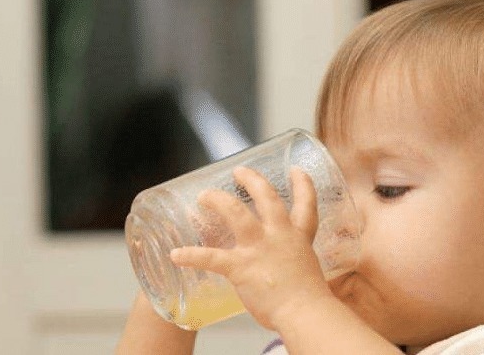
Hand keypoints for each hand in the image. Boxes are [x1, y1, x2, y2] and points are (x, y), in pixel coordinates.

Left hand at [170, 166, 336, 329]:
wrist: (305, 314)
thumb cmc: (308, 301)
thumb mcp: (305, 271)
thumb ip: (288, 264)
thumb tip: (275, 274)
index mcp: (298, 237)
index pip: (306, 205)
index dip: (302, 184)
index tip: (295, 170)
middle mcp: (278, 236)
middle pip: (266, 197)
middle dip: (251, 180)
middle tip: (239, 171)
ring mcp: (258, 249)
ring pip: (236, 213)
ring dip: (217, 200)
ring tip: (204, 195)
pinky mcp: (241, 267)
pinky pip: (210, 257)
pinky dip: (191, 255)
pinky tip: (176, 254)